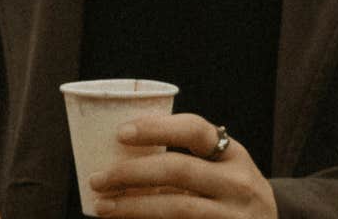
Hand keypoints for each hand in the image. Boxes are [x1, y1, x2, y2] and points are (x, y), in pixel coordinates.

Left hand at [87, 114, 274, 217]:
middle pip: (178, 171)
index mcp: (234, 154)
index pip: (195, 130)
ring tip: (103, 206)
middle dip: (131, 173)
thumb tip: (116, 154)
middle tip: (97, 179)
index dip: (156, 128)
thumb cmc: (231, 193)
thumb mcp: (223, 169)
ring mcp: (234, 216)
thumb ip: (186, 160)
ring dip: (134, 207)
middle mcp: (239, 183)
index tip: (120, 133)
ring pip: (177, 208)